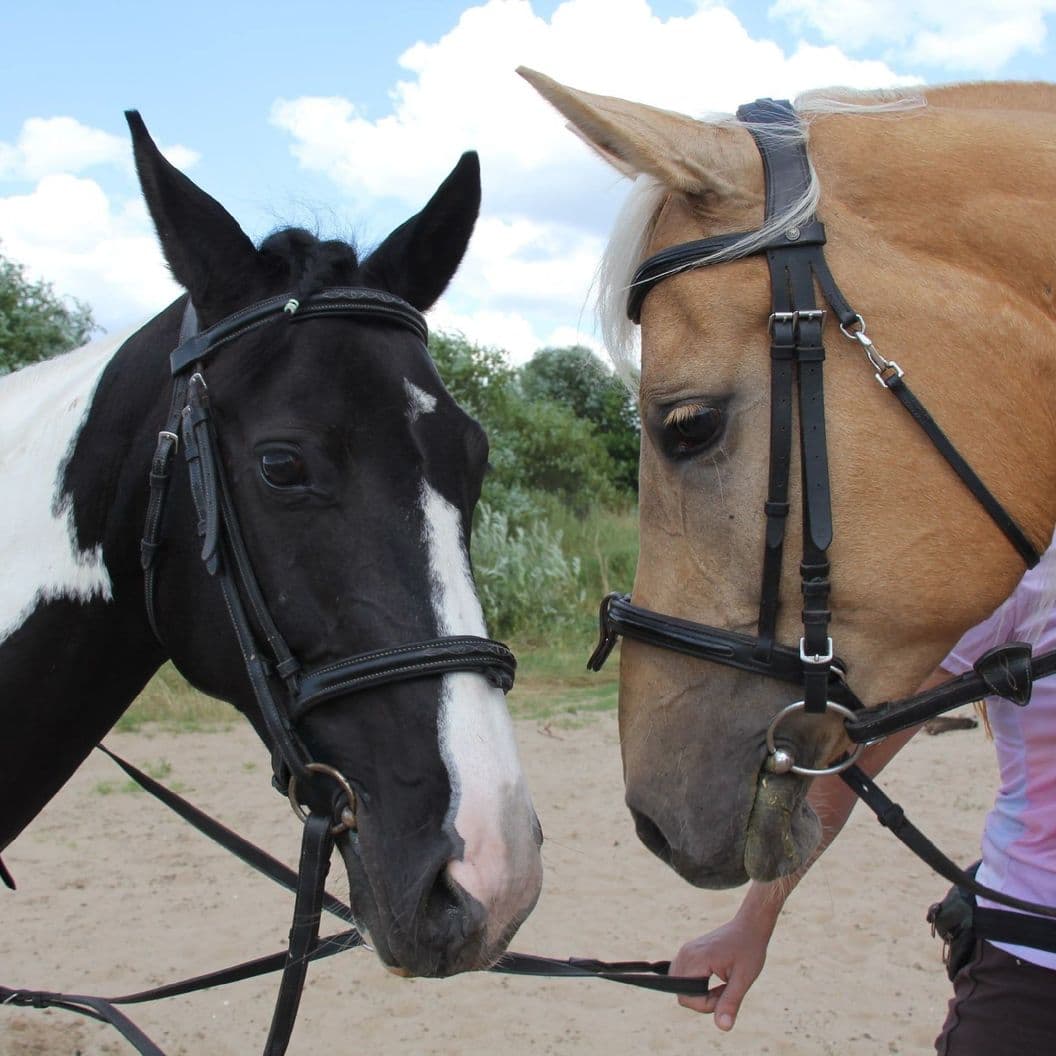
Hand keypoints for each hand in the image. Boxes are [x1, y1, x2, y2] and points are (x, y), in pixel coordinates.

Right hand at [669, 914, 771, 1029]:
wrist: (749, 926)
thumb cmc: (749, 951)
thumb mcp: (743, 979)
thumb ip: (730, 1003)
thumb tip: (723, 1027)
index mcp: (696, 959)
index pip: (686, 998)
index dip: (707, 1005)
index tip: (727, 993)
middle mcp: (685, 953)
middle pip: (682, 994)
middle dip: (703, 1000)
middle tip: (725, 988)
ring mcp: (685, 951)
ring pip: (681, 986)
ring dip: (700, 992)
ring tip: (721, 983)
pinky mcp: (688, 952)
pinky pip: (684, 977)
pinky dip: (697, 984)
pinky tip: (714, 977)